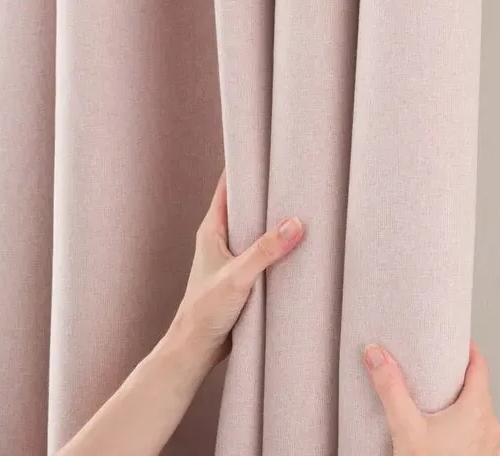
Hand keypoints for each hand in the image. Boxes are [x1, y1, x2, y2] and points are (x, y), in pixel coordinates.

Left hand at [168, 169, 304, 368]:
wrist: (197, 347)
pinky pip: (262, 252)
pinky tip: (297, 247)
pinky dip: (277, 247)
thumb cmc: (205, 310)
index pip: (226, 188)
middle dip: (266, 193)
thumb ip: (266, 251)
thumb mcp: (238, 277)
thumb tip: (296, 223)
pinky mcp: (243, 275)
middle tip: (293, 178)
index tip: (264, 152)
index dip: (242, 168)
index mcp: (212, 230)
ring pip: (255, 230)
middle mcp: (221, 239)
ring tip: (302, 208)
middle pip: (245, 206)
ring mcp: (232, 257)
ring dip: (274, 222)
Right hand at [364, 342, 499, 455]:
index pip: (480, 366)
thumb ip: (390, 387)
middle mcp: (489, 428)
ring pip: (478, 413)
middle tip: (438, 364)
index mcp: (477, 410)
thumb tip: (376, 353)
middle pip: (478, 388)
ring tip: (437, 397)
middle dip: (458, 375)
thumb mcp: (406, 427)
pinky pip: (476, 434)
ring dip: (461, 402)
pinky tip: (442, 431)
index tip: (455, 338)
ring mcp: (489, 448)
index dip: (468, 348)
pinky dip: (462, 425)